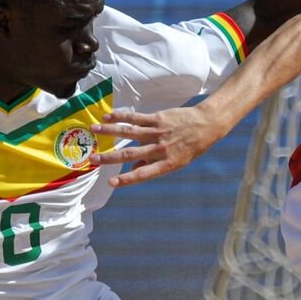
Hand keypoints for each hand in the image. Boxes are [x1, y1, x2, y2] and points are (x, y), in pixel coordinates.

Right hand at [89, 107, 224, 186]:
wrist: (207, 125)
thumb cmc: (191, 146)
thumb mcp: (177, 162)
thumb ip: (154, 165)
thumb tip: (133, 170)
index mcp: (166, 164)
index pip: (143, 174)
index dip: (126, 180)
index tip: (111, 182)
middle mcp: (160, 150)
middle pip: (130, 154)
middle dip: (109, 157)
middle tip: (92, 159)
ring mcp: (158, 133)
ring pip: (129, 133)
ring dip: (109, 132)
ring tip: (93, 130)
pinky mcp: (157, 119)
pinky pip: (135, 118)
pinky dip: (120, 117)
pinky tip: (107, 117)